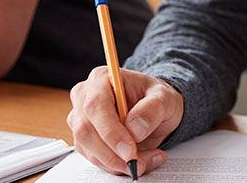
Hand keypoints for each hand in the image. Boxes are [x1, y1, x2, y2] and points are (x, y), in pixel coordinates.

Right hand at [67, 66, 183, 175]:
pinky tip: (139, 160)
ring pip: (89, 149)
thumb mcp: (165, 98)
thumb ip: (152, 109)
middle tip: (138, 164)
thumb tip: (135, 128)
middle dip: (112, 154)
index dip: (110, 131)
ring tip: (147, 161)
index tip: (129, 151)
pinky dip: (116, 166)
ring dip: (117, 163)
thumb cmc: (157, 98)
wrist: (156, 109)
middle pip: (86, 131)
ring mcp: (81, 119)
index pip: (96, 106)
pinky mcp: (85, 139)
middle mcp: (85, 98)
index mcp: (101, 79)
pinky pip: (95, 159)